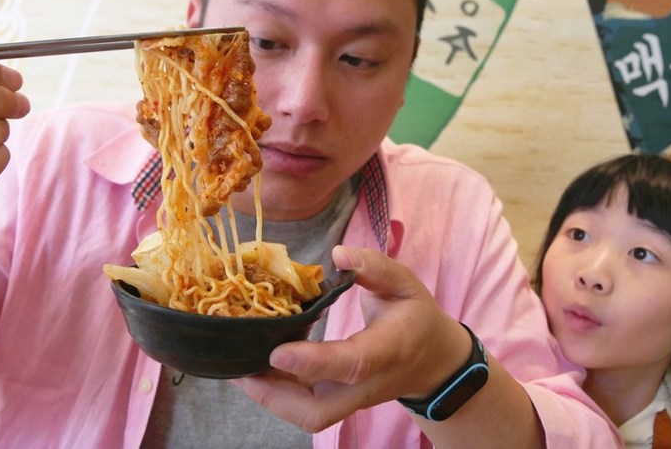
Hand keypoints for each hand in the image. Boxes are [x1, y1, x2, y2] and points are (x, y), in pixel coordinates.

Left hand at [233, 245, 467, 431]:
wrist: (434, 362)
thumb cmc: (415, 316)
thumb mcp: (405, 282)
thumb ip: (374, 266)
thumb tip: (338, 255)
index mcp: (388, 349)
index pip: (351, 363)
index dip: (314, 361)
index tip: (277, 352)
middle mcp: (367, 383)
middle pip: (320, 409)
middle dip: (276, 396)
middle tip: (239, 368)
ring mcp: (352, 399)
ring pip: (308, 416)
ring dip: (269, 398)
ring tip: (237, 368)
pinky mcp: (340, 402)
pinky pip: (305, 408)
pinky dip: (276, 394)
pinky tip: (253, 370)